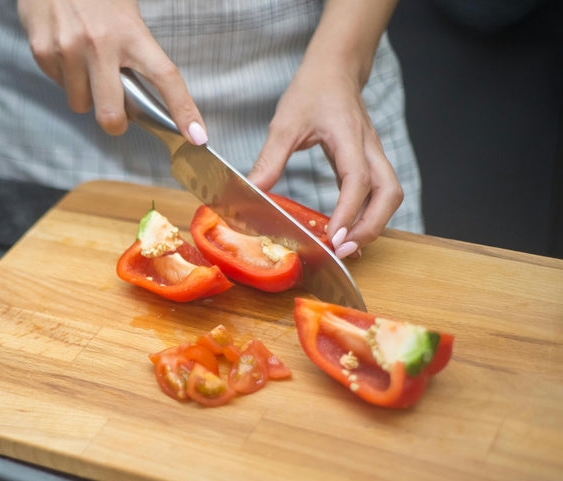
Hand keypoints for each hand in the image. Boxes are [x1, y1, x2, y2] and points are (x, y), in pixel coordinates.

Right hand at [17, 0, 207, 144]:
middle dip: (115, 122)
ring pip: (80, 104)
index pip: (165, 77)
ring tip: (85, 62)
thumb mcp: (125, 13)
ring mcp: (68, 49)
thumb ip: (134, 55)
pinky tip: (66, 49)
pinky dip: (64, 76)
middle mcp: (99, 43)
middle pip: (111, 113)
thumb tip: (136, 102)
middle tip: (117, 113)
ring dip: (86, 93)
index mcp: (130, 32)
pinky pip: (57, 84)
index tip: (196, 136)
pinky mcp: (42, 51)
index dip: (183, 110)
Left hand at [247, 65, 402, 258]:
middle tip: (343, 250)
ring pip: (389, 196)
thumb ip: (270, 159)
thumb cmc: (312, 90)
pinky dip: (367, 215)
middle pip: (389, 194)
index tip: (334, 236)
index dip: (349, 210)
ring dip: (373, 224)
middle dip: (370, 227)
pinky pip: (378, 194)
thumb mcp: (285, 123)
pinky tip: (346, 232)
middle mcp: (369, 148)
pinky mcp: (369, 162)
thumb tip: (252, 192)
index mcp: (349, 136)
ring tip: (346, 247)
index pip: (358, 178)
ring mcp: (373, 156)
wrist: (335, 69)